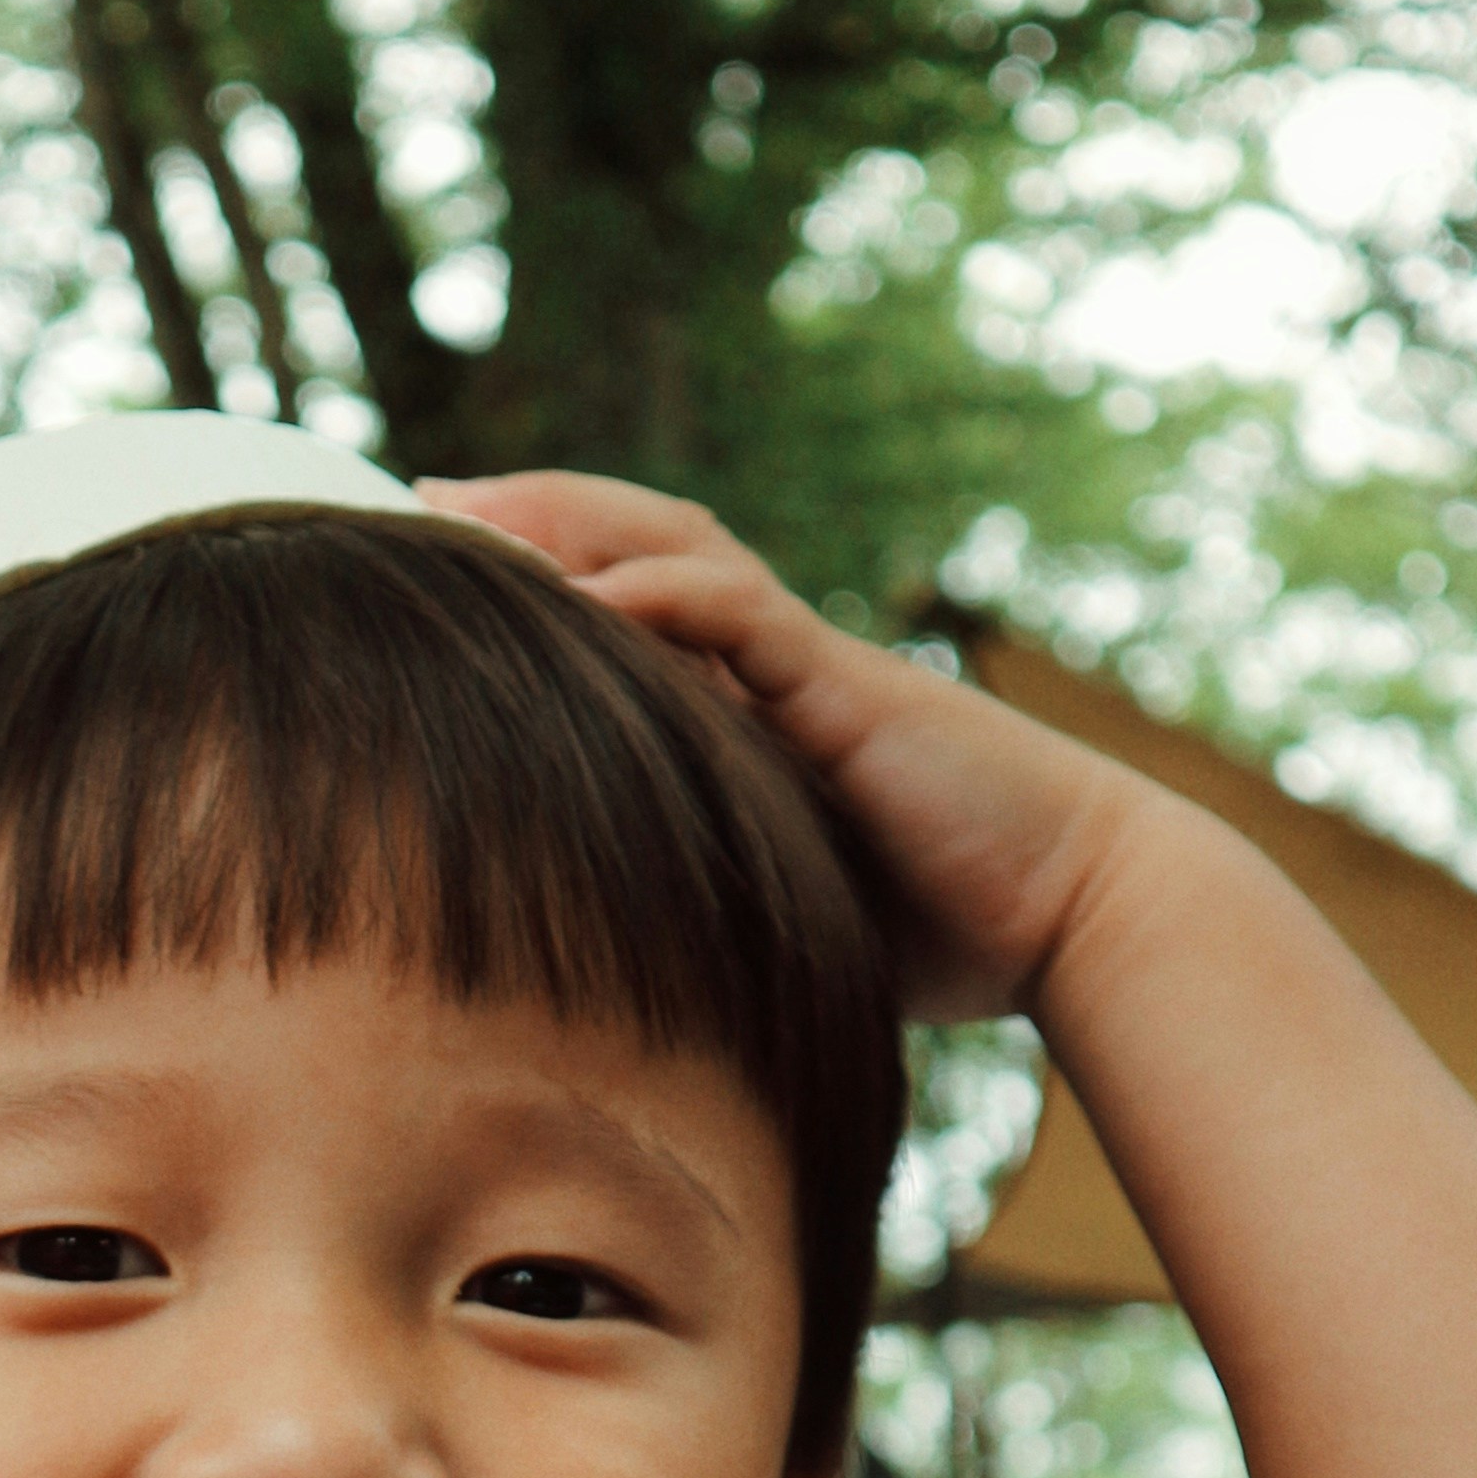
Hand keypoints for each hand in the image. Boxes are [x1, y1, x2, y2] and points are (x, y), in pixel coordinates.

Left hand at [417, 470, 1154, 1023]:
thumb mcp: (777, 910)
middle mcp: (768, 662)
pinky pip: (742, 615)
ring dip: (566, 522)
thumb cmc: (934, 928)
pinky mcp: (843, 685)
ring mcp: (805, 662)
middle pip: (630, 542)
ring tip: (464, 514)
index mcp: (747, 704)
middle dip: (522, 514)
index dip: (528, 579)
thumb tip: (586, 980)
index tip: (422, 576)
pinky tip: (581, 593)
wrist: (1068, 906)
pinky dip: (659, 595)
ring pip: (672, 548)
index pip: (624, 605)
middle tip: (408, 498)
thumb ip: (696, 901)